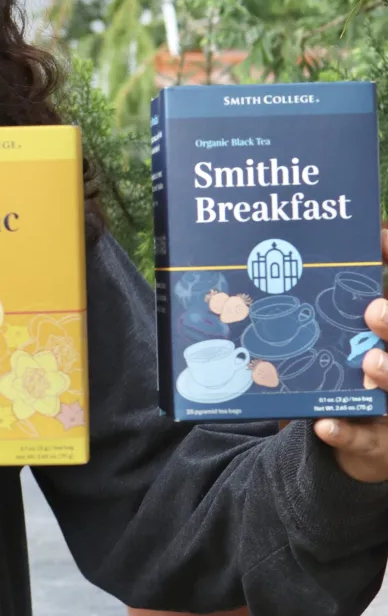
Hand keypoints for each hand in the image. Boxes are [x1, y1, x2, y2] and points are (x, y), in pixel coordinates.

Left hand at [314, 229, 387, 482]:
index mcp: (385, 334)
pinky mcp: (378, 443)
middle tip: (374, 312)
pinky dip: (345, 432)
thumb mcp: (332, 329)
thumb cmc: (340, 366)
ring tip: (370, 363)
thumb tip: (305, 248)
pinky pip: (365, 439)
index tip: (381, 241)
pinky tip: (324, 423)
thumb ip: (321, 296)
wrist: (346, 432)